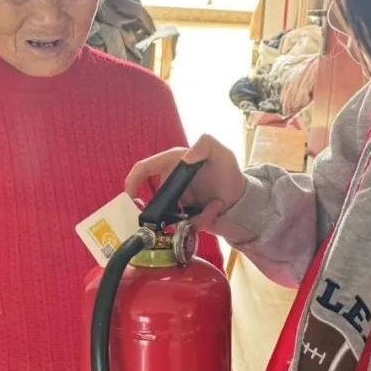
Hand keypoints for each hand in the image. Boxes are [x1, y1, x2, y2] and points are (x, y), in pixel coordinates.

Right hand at [124, 134, 246, 231]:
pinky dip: (199, 221)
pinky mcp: (182, 217)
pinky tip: (214, 210)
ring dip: (188, 216)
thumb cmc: (229, 173)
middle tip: (177, 213)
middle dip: (158, 210)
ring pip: (167, 216)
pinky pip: (183, 225)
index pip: (144, 168)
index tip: (129, 196)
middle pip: (152, 198)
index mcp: (172, 163)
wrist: (241, 200)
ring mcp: (175, 201)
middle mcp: (170, 182)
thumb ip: (206, 144)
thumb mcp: (222, 153)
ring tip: (211, 208)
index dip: (132, 180)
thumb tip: (184, 158)